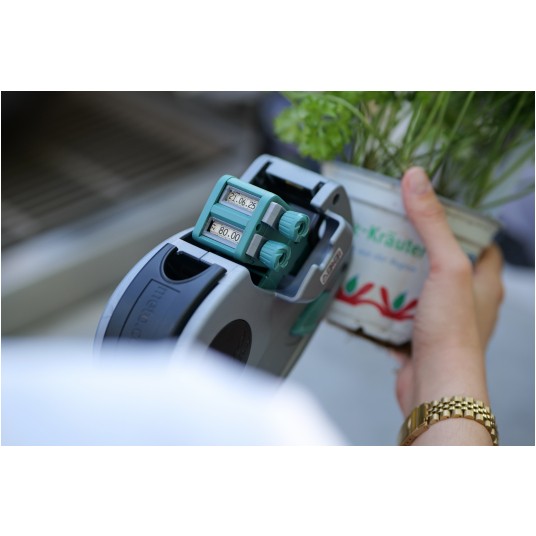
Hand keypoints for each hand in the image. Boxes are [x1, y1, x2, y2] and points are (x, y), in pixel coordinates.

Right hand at [393, 167, 503, 444]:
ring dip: (397, 273)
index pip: (479, 244)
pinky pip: (398, 311)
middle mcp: (465, 301)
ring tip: (376, 253)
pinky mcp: (417, 335)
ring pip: (417, 287)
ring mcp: (440, 319)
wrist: (434, 387)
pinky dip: (384, 301)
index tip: (433, 210)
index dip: (460, 224)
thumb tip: (417, 180)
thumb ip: (431, 223)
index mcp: (483, 282)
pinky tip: (367, 291)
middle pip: (442, 263)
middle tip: (394, 230)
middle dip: (417, 246)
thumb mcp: (446, 267)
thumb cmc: (452, 335)